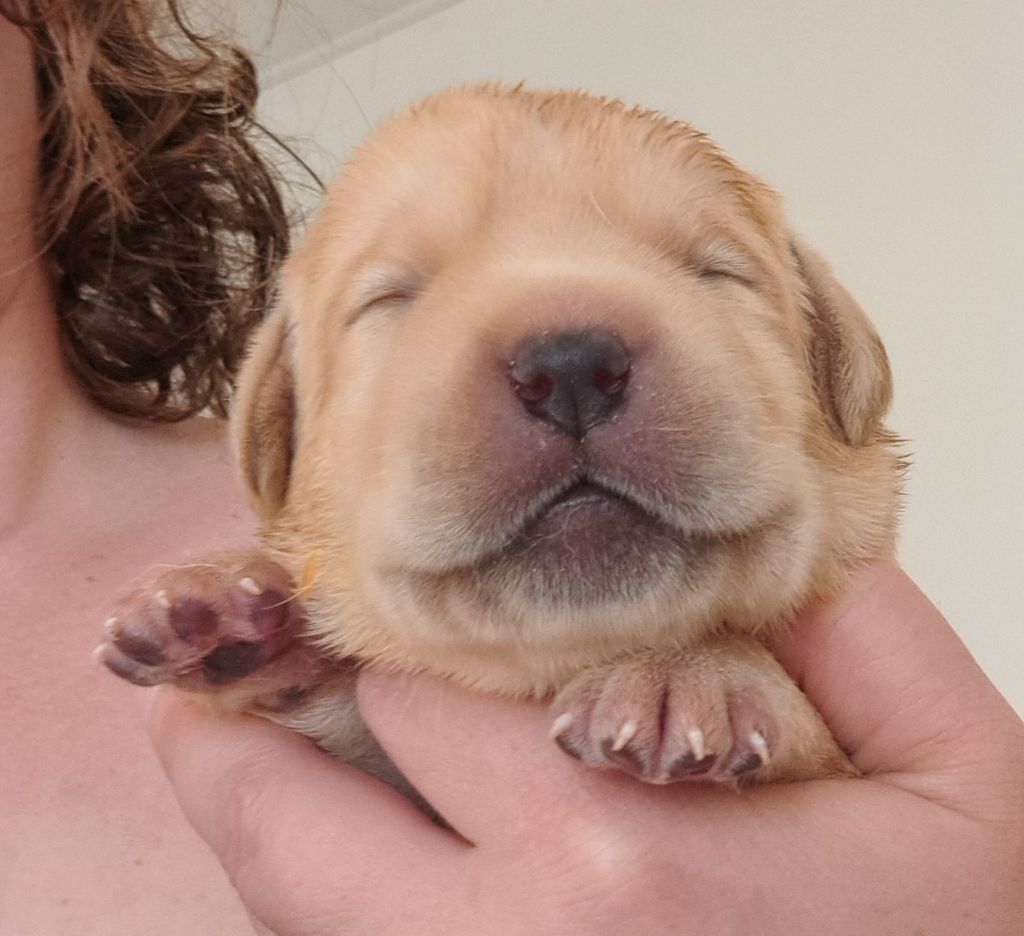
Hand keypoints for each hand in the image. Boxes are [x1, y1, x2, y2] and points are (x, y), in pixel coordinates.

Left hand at [144, 564, 1023, 934]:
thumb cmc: (962, 932)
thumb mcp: (951, 757)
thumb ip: (843, 620)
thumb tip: (738, 542)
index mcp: (621, 863)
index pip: (435, 690)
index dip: (386, 624)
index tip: (341, 590)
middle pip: (303, 823)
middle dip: (252, 726)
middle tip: (196, 664)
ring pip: (295, 914)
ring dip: (245, 817)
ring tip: (199, 737)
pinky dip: (305, 901)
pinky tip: (310, 847)